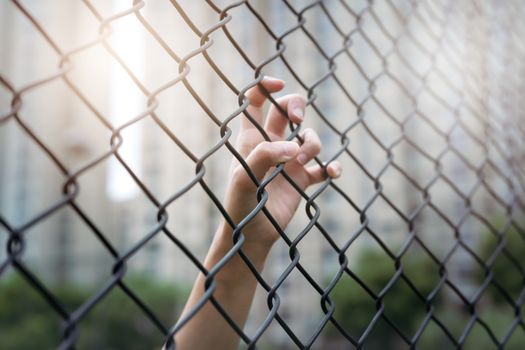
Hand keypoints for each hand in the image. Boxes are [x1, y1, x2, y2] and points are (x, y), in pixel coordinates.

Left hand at [221, 77, 341, 247]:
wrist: (251, 235)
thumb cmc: (240, 205)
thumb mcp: (244, 178)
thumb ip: (264, 157)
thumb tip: (292, 147)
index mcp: (251, 139)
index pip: (255, 102)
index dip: (265, 86)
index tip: (279, 84)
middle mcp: (272, 145)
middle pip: (288, 110)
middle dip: (297, 106)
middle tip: (297, 120)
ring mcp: (289, 161)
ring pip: (309, 137)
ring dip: (312, 143)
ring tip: (301, 162)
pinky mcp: (303, 179)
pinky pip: (324, 167)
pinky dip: (332, 167)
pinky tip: (332, 173)